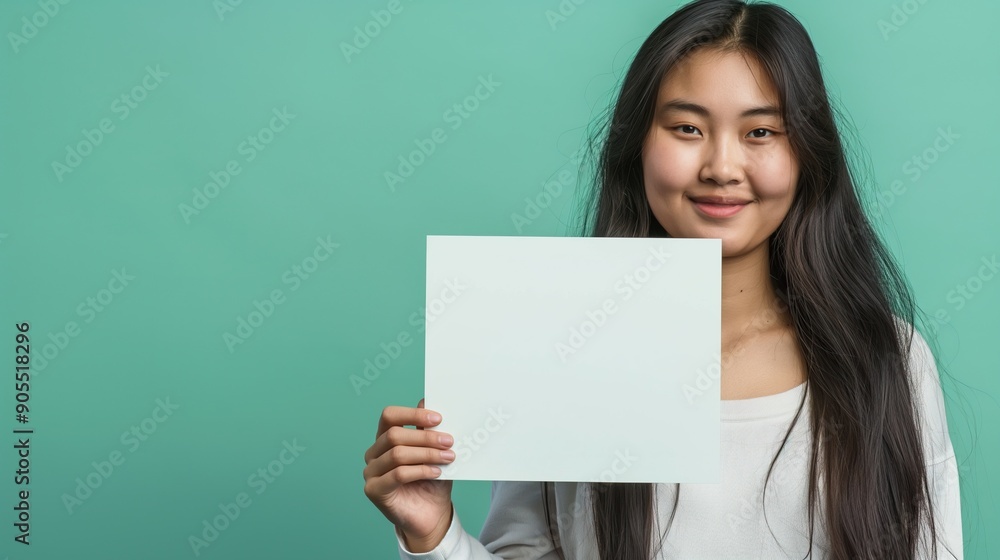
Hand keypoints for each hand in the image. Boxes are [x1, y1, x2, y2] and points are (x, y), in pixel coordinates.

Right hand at [363, 398, 455, 551]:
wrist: (431, 515)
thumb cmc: (431, 481)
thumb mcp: (433, 451)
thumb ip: (427, 429)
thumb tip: (427, 399)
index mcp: (384, 438)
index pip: (389, 416)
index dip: (412, 414)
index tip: (438, 418)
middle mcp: (373, 453)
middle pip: (395, 435)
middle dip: (425, 437)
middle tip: (449, 441)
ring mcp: (371, 472)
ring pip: (397, 454)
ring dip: (427, 454)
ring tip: (448, 457)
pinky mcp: (374, 490)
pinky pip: (397, 474)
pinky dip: (420, 471)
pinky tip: (436, 473)